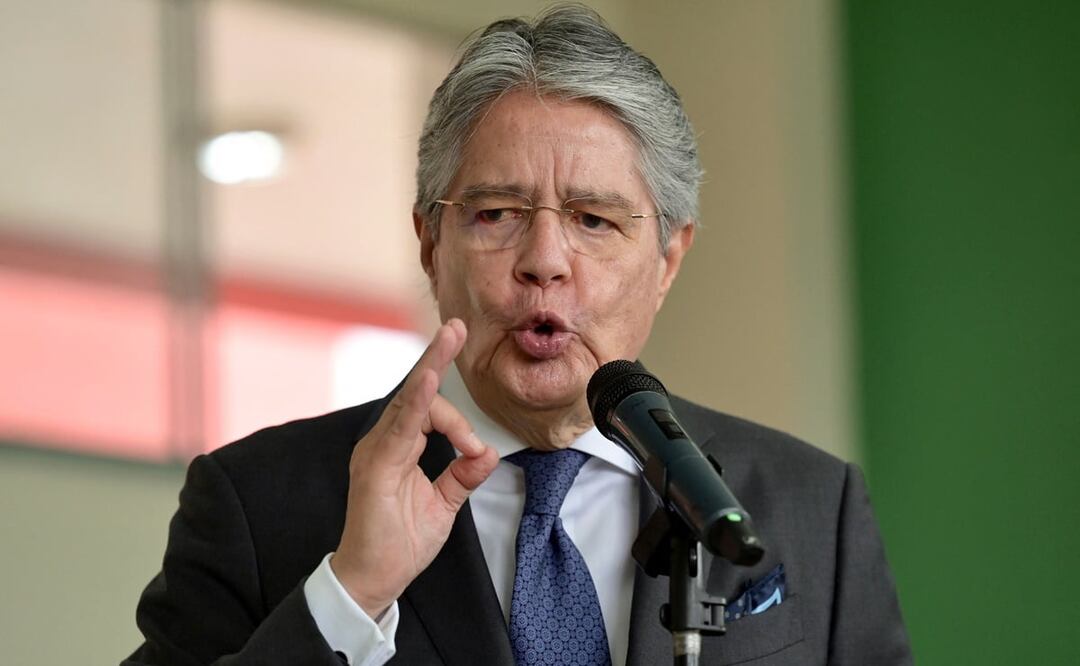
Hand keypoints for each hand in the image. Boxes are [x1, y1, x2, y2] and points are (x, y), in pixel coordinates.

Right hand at [330, 319, 497, 617]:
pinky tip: (429, 379)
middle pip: (417, 393)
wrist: (373, 580)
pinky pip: (399, 427)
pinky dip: (414, 401)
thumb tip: (487, 453)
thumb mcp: (444, 504)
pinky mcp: (376, 467)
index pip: (426, 406)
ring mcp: (377, 452)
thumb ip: (463, 476)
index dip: (453, 407)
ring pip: (410, 401)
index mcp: (399, 447)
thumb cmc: (399, 543)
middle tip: (457, 328)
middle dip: (438, 358)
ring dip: (432, 370)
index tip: (472, 431)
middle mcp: (384, 442)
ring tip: (451, 340)